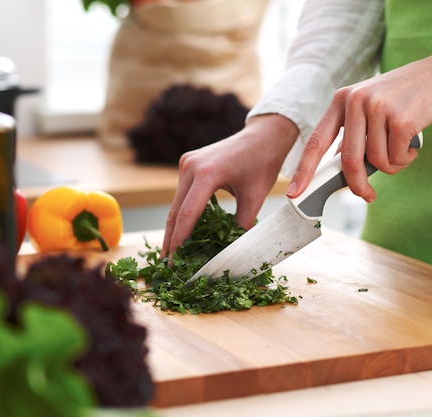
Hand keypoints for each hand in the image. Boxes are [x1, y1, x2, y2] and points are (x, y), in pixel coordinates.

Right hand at [162, 114, 297, 255]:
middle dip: (171, 241)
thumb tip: (230, 252)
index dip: (179, 242)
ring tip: (172, 256)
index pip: (187, 214)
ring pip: (176, 204)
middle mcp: (190, 166)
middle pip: (176, 211)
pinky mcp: (188, 165)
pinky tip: (181, 235)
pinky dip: (182, 215)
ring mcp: (187, 164)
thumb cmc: (262, 164)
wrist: (263, 136)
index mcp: (207, 172)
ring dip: (175, 229)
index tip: (175, 263)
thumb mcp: (255, 197)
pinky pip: (183, 195)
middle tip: (168, 267)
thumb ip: (241, 225)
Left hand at [286, 48, 431, 202]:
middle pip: (348, 160)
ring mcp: (377, 108)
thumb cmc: (402, 98)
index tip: (294, 192)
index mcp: (342, 99)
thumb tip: (339, 170)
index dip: (304, 170)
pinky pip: (396, 159)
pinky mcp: (400, 119)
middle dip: (357, 185)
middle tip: (366, 196)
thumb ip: (352, 134)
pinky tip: (412, 143)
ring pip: (376, 162)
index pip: (317, 141)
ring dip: (391, 166)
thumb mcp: (369, 107)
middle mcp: (355, 101)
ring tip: (401, 149)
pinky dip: (405, 159)